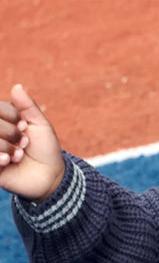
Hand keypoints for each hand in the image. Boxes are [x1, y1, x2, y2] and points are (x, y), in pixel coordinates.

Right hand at [0, 85, 64, 201]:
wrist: (50, 176)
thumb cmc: (45, 148)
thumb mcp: (40, 125)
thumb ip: (28, 106)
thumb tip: (17, 86)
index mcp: (2, 119)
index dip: (12, 117)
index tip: (25, 127)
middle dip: (12, 133)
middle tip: (24, 144)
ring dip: (7, 147)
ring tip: (19, 155)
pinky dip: (0, 158)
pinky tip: (8, 162)